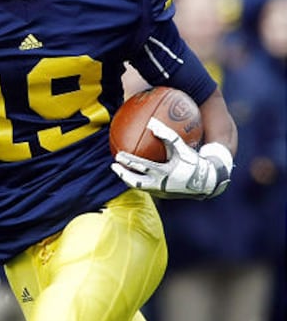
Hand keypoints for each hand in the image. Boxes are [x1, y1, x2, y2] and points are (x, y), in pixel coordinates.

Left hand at [111, 117, 232, 198]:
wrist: (207, 183)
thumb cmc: (194, 162)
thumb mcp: (182, 149)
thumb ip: (168, 136)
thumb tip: (152, 123)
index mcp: (165, 174)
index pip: (142, 167)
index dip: (129, 162)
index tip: (118, 154)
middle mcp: (160, 185)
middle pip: (135, 182)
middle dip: (123, 173)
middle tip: (114, 165)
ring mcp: (160, 193)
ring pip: (138, 187)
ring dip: (127, 179)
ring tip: (119, 171)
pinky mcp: (162, 196)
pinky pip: (146, 188)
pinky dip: (137, 181)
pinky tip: (133, 174)